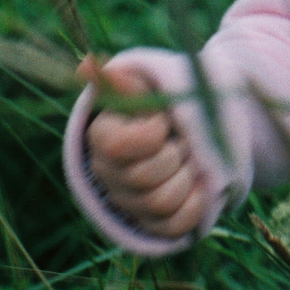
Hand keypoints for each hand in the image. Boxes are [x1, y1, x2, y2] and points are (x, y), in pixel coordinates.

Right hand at [81, 55, 209, 239]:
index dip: (151, 133)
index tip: (164, 119)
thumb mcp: (151, 87)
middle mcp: (109, 176)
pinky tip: (202, 183)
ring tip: (192, 159)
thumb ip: (123, 81)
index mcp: (103, 140)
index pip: (121, 147)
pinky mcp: (154, 224)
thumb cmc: (169, 103)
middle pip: (143, 178)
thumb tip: (86, 64)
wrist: (197, 128)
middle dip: (176, 154)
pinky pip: (175, 225)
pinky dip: (196, 203)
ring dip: (188, 176)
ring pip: (161, 203)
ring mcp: (131, 204)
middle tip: (184, 139)